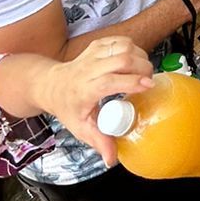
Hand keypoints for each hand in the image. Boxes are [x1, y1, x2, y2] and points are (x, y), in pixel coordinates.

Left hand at [38, 37, 154, 167]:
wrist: (50, 85)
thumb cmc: (67, 106)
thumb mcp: (80, 128)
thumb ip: (99, 142)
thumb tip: (112, 160)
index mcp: (85, 89)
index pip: (110, 81)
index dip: (132, 82)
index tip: (149, 86)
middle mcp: (89, 69)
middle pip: (121, 59)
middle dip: (142, 67)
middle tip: (149, 80)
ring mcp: (92, 55)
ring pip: (122, 46)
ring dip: (139, 56)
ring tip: (143, 71)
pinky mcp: (96, 45)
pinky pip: (119, 40)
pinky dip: (132, 47)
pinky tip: (133, 59)